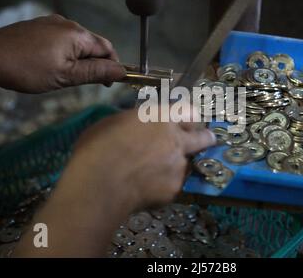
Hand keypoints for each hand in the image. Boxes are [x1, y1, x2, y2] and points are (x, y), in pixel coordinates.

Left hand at [0, 15, 124, 92]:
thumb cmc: (27, 69)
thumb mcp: (66, 76)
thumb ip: (96, 72)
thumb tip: (121, 71)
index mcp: (77, 34)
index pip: (108, 49)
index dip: (112, 67)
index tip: (108, 84)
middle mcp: (67, 23)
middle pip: (93, 45)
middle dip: (94, 64)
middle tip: (83, 83)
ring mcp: (52, 23)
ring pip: (76, 43)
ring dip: (78, 59)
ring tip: (64, 76)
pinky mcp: (40, 26)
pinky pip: (61, 39)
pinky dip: (64, 53)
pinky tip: (51, 65)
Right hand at [65, 107, 215, 209]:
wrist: (100, 185)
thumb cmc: (97, 148)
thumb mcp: (114, 123)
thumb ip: (135, 123)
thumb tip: (138, 127)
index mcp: (161, 118)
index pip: (188, 111)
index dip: (187, 117)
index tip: (185, 122)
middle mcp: (176, 140)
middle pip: (203, 137)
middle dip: (204, 139)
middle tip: (202, 142)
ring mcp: (178, 166)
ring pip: (185, 164)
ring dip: (176, 166)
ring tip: (155, 175)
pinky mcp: (174, 189)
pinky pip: (172, 185)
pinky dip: (163, 186)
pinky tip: (146, 190)